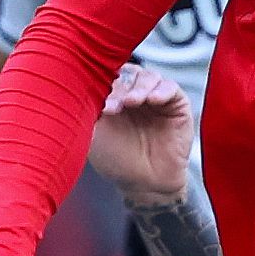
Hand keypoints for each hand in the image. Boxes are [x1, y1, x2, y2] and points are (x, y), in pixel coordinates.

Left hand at [88, 65, 193, 204]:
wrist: (144, 183)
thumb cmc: (116, 159)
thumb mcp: (93, 130)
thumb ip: (87, 105)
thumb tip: (77, 82)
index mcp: (112, 95)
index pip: (108, 74)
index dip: (105, 82)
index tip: (102, 104)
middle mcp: (134, 93)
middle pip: (129, 72)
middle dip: (122, 85)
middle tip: (115, 105)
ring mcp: (156, 98)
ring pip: (149, 76)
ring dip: (140, 86)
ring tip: (132, 102)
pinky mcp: (177, 106)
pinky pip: (171, 88)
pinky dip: (161, 90)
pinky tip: (152, 100)